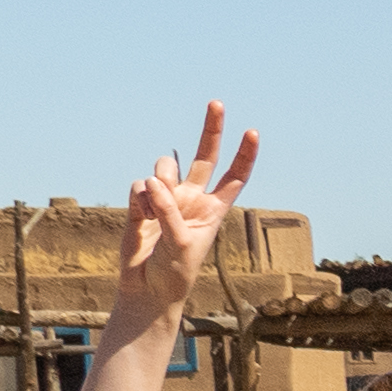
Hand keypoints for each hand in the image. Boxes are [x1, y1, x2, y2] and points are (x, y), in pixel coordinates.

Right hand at [119, 100, 258, 313]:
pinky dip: (139, 200)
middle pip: (204, 156)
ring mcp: (167, 198)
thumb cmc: (175, 271)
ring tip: (155, 214)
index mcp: (215, 208)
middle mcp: (193, 197)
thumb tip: (153, 180)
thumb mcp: (182, 243)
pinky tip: (141, 218)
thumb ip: (170, 210)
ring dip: (158, 185)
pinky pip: (139, 186)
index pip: (234, 176)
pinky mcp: (141, 203)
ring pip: (163, 169)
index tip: (252, 132)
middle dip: (211, 129)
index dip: (244, 155)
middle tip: (217, 102)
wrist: (147, 288)